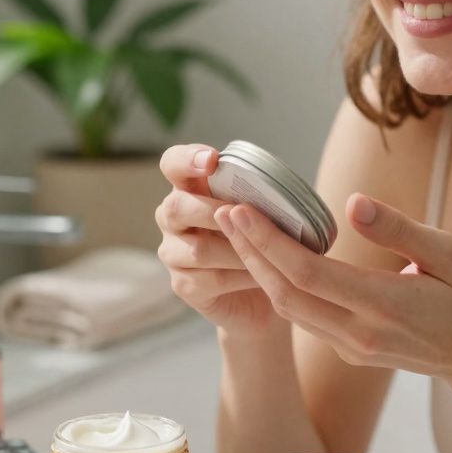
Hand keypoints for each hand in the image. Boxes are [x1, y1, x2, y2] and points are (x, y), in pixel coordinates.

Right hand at [156, 143, 284, 336]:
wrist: (263, 293)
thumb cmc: (263, 240)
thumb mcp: (263, 211)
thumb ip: (259, 195)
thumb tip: (278, 188)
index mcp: (190, 189)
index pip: (173, 164)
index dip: (187, 159)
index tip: (212, 160)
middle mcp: (173, 218)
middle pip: (177, 207)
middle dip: (212, 211)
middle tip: (241, 214)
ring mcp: (173, 253)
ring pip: (198, 249)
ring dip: (238, 250)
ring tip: (269, 253)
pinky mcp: (184, 285)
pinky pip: (211, 279)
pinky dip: (241, 277)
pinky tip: (264, 277)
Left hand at [214, 192, 451, 385]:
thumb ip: (399, 230)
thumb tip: (352, 203)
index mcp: (385, 307)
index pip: (308, 273)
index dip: (267, 242)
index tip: (241, 210)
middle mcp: (360, 335)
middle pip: (285, 294)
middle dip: (249, 252)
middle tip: (224, 211)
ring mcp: (352, 349)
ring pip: (289, 309)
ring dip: (259, 270)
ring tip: (237, 228)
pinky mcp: (350, 352)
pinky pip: (304, 318)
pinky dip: (279, 286)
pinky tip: (269, 256)